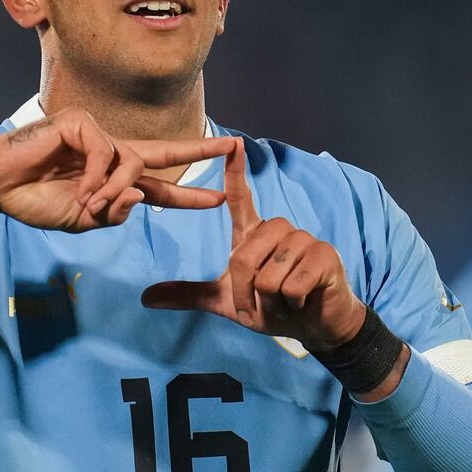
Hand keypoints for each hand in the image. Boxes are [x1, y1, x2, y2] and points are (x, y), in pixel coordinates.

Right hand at [0, 107, 236, 231]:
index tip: (218, 198)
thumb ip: (114, 214)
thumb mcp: (82, 220)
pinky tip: (78, 188)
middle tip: (232, 146)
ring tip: (87, 204)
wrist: (0, 186)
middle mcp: (111, 154)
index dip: (188, 195)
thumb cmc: (36, 200)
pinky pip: (105, 154)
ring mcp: (97, 136)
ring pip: (130, 163)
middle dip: (199, 151)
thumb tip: (142, 197)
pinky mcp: (81, 124)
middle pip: (163, 153)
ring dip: (114, 190)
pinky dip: (96, 177)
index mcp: (113, 178)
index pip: (159, 187)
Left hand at [141, 137, 366, 351]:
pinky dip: (292, 303)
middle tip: (263, 304)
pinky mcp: (324, 256)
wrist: (315, 327)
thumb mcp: (227, 303)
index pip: (240, 198)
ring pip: (268, 275)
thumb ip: (191, 295)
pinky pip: (293, 285)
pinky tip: (303, 302)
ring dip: (271, 301)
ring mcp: (304, 239)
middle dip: (247, 292)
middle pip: (243, 257)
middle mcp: (278, 229)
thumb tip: (146, 298)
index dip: (235, 172)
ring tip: (285, 301)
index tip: (232, 144)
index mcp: (254, 234)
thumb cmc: (273, 307)